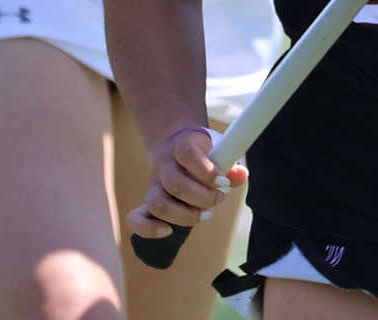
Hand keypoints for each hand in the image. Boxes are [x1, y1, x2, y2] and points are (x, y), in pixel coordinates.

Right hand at [126, 125, 248, 235]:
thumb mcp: (218, 151)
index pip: (187, 155)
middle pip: (175, 183)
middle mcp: (164, 165)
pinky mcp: (148, 202)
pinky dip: (148, 229)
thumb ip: (230, 165)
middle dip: (202, 197)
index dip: (206, 171)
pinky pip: (135, 218)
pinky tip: (168, 231)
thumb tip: (241, 175)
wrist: (177, 148)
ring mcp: (154, 185)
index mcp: (182, 146)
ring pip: (158, 204)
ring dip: (185, 215)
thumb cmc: (204, 153)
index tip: (224, 182)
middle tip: (220, 198)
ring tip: (206, 214)